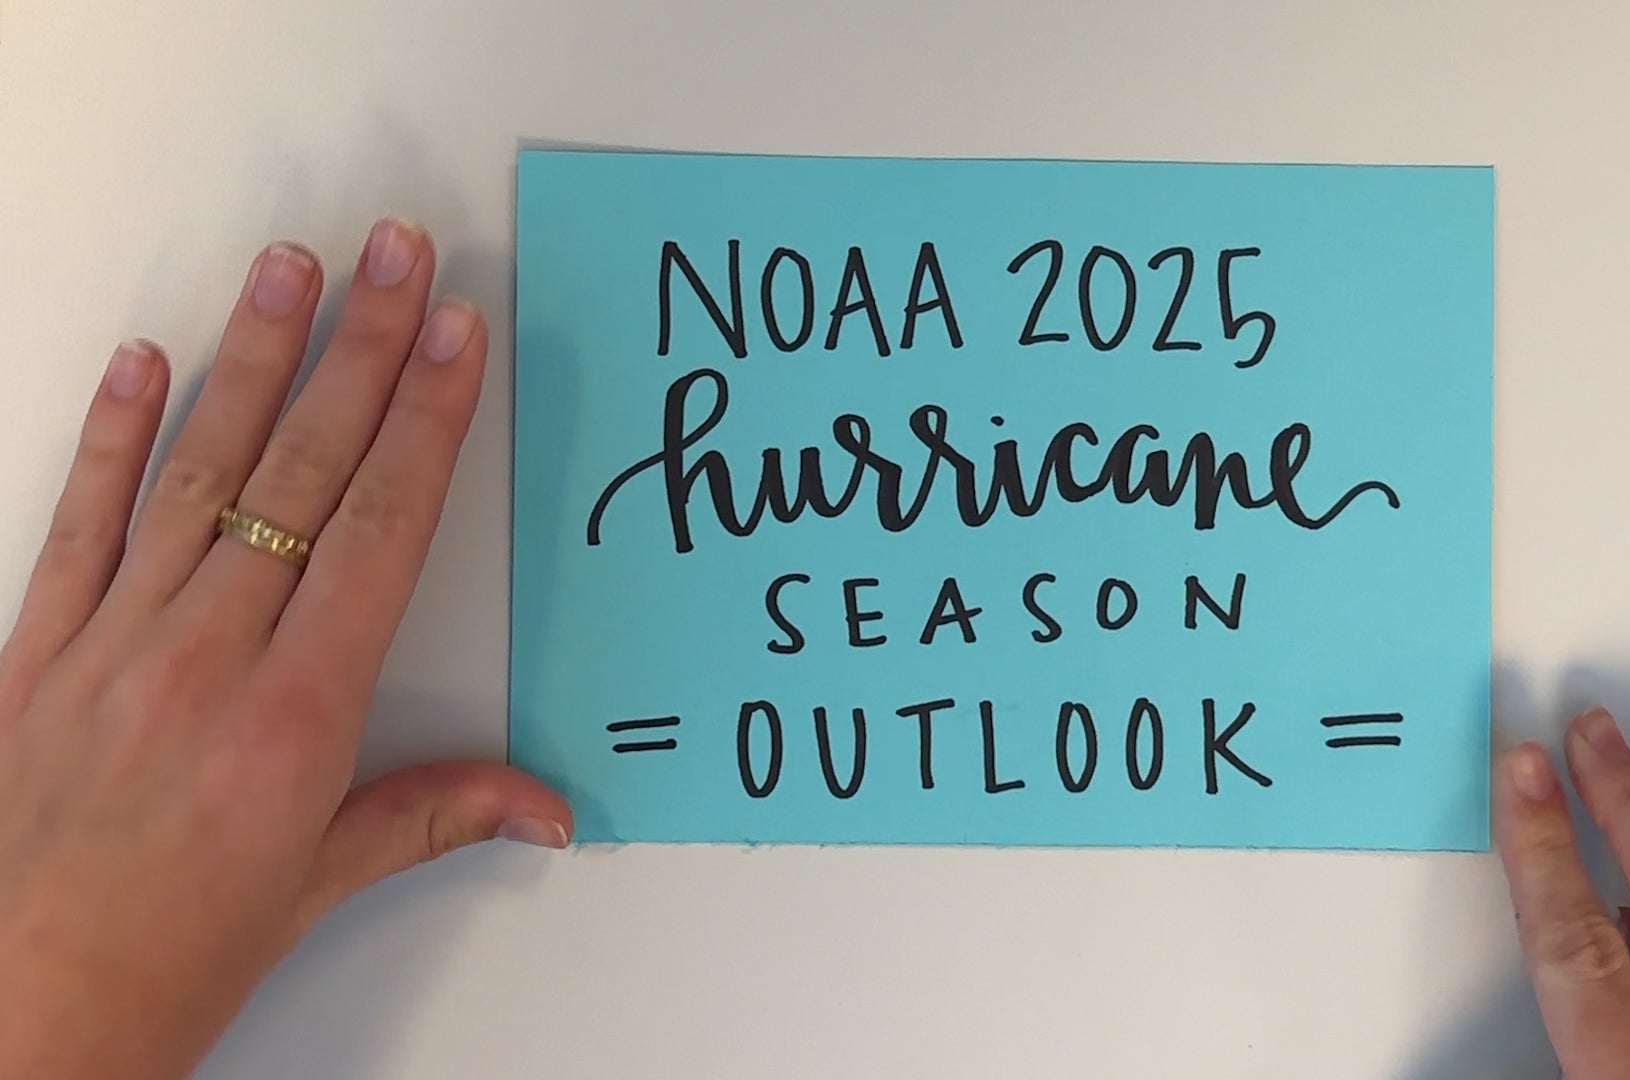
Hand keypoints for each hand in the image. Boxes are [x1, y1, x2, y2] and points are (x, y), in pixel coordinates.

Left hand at [0, 221, 572, 1079]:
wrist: (16, 1017)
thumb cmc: (164, 960)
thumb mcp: (314, 886)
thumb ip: (429, 816)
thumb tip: (544, 809)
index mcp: (293, 715)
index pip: (382, 529)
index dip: (425, 419)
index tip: (453, 336)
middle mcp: (204, 658)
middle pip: (303, 472)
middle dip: (360, 349)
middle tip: (394, 252)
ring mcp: (113, 644)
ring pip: (197, 473)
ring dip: (251, 361)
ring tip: (288, 269)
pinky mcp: (37, 652)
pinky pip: (80, 522)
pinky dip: (111, 436)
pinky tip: (143, 363)